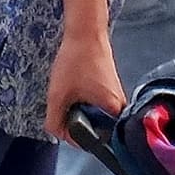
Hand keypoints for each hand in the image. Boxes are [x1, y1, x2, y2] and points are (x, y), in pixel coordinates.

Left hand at [45, 26, 124, 141]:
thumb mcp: (58, 95)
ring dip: (80, 113)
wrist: (86, 33)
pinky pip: (96, 107)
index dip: (80, 139)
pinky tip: (75, 93)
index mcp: (114, 109)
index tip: (67, 129)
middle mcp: (120, 106)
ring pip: (95, 118)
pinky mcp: (109, 91)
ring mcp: (115, 98)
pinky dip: (83, 104)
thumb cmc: (76, 60)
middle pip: (98, 131)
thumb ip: (55, 121)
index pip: (101, 141)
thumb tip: (58, 134)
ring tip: (72, 98)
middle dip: (79, 126)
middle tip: (67, 111)